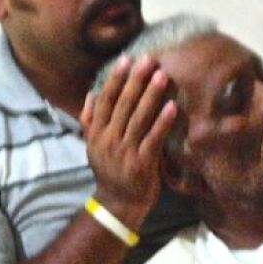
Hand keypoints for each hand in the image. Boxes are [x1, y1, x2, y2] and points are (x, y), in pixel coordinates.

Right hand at [80, 55, 175, 227]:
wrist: (118, 204)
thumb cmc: (109, 172)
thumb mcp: (93, 147)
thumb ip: (90, 121)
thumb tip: (90, 94)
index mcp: (96, 134)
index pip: (105, 100)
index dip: (115, 79)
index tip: (126, 59)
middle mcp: (108, 140)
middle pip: (123, 104)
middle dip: (136, 80)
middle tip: (149, 59)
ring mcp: (125, 152)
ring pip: (138, 118)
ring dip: (151, 95)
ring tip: (162, 75)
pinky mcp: (142, 163)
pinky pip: (154, 138)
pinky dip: (163, 121)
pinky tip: (173, 106)